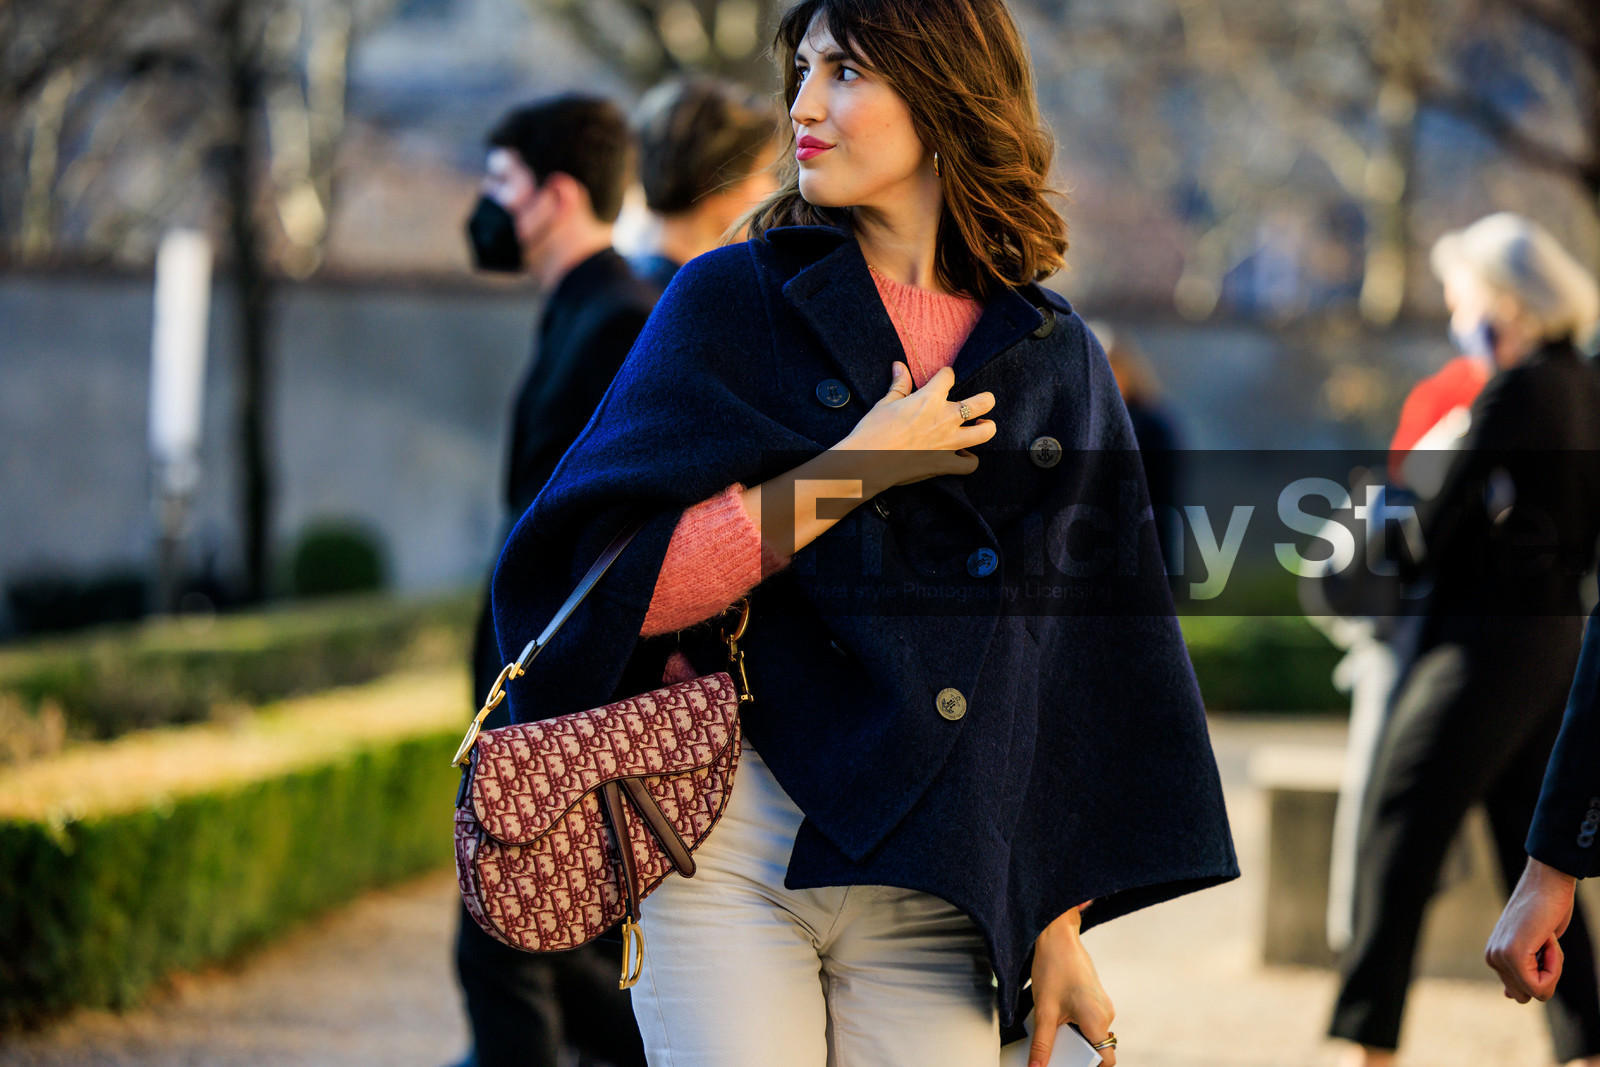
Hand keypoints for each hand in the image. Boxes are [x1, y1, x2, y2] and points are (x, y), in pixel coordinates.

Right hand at [834, 362, 995, 495]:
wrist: (865, 462)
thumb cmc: (872, 431)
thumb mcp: (885, 403)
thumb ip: (900, 384)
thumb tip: (900, 365)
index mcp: (929, 399)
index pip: (948, 376)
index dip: (945, 375)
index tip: (942, 378)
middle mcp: (945, 418)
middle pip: (983, 402)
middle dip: (985, 399)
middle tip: (981, 401)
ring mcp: (948, 442)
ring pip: (985, 432)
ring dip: (987, 427)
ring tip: (982, 425)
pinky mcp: (944, 463)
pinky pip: (970, 464)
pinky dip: (969, 460)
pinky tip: (962, 454)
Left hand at [1029, 908, 1115, 1066]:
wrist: (1058, 937)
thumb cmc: (1054, 968)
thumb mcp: (1044, 1011)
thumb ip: (1042, 1044)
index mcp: (1097, 1020)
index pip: (1107, 1059)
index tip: (1072, 1065)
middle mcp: (1106, 1014)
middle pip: (1097, 1048)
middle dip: (1077, 1053)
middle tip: (1056, 1052)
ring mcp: (1102, 1005)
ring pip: (1092, 1034)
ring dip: (1074, 1038)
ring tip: (1054, 1029)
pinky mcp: (1096, 999)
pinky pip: (1089, 1021)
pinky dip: (1075, 1025)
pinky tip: (1057, 1016)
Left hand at [1486, 856, 1577, 1002]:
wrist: (1548, 882)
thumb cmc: (1545, 911)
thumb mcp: (1533, 946)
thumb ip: (1521, 970)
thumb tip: (1510, 997)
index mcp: (1495, 957)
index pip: (1523, 993)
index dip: (1544, 975)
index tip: (1542, 945)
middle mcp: (1492, 958)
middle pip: (1529, 996)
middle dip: (1547, 976)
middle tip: (1545, 943)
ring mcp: (1499, 957)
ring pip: (1538, 992)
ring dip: (1553, 970)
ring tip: (1545, 938)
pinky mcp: (1512, 956)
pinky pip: (1541, 985)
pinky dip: (1555, 965)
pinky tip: (1547, 938)